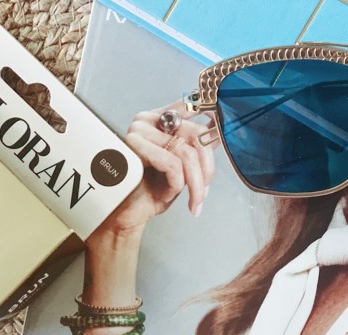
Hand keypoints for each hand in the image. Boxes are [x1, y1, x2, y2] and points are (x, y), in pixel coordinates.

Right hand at [88, 100, 216, 244]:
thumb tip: (218, 134)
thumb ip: (195, 150)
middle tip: (204, 194)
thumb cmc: (148, 194)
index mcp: (157, 120)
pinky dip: (178, 184)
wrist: (126, 216)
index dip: (210, 117)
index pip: (190, 106)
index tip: (221, 136)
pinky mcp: (134, 147)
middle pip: (195, 135)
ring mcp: (139, 132)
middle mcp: (147, 121)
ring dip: (196, 184)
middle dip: (207, 170)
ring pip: (187, 154)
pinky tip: (171, 195)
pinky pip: (172, 164)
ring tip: (195, 202)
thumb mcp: (180, 170)